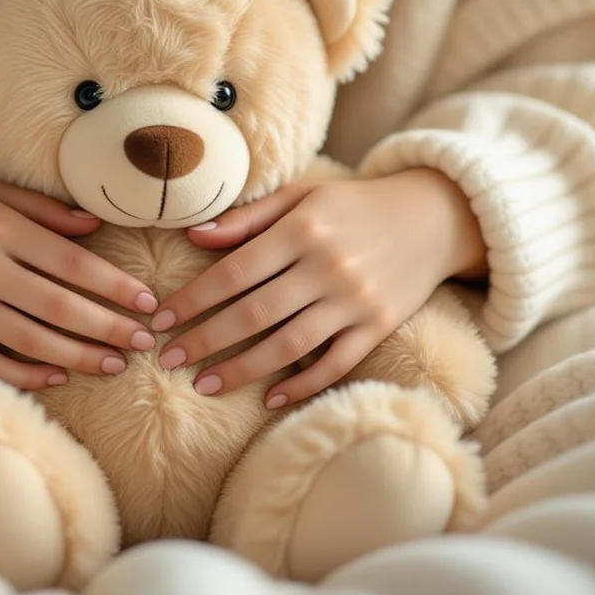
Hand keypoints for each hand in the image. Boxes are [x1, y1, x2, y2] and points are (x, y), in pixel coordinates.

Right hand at [0, 179, 159, 388]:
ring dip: (77, 356)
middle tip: (145, 342)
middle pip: (57, 305)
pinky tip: (58, 377)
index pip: (71, 262)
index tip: (147, 302)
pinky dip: (24, 373)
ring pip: (29, 339)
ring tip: (115, 366)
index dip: (114, 285)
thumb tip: (98, 226)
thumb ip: (44, 209)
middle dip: (108, 327)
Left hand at [152, 169, 486, 407]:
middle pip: (254, 313)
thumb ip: (248, 218)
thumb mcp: (303, 196)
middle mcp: (327, 266)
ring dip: (242, 369)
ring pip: (289, 345)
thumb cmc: (353, 205)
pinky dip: (302, 385)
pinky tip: (270, 399)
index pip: (234, 271)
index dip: (192, 299)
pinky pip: (335, 364)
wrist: (433, 217)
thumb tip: (194, 235)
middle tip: (167, 359)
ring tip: (205, 385)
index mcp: (303, 229)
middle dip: (205, 339)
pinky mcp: (378, 326)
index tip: (160, 319)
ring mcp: (355, 301)